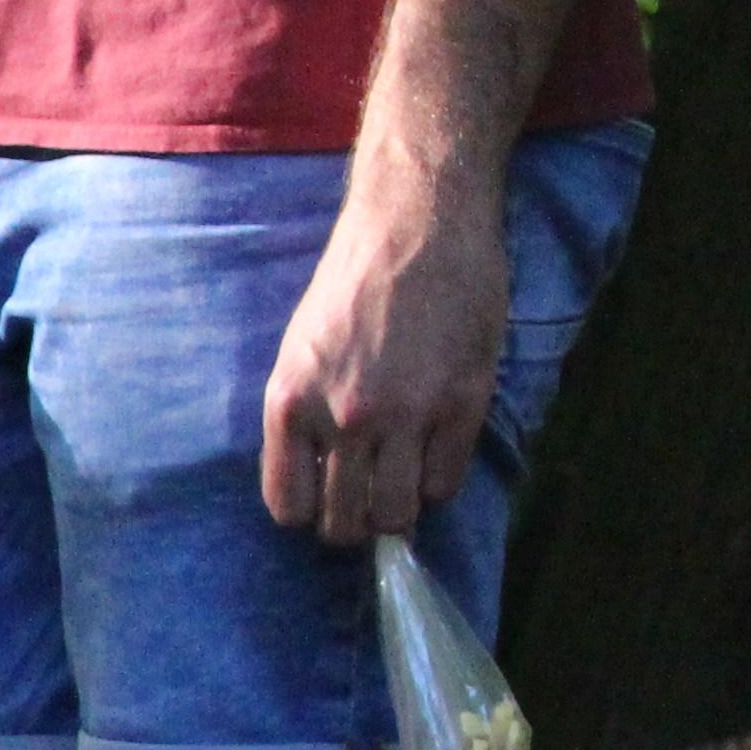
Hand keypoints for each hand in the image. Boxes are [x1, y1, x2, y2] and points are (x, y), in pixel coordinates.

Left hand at [261, 176, 512, 542]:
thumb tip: (317, 476)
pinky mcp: (462, 403)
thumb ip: (304, 414)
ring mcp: (406, 414)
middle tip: (369, 503)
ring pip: (396, 514)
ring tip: (402, 487)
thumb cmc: (354, 282)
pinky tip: (434, 460)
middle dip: (355, 524)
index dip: (309, 513)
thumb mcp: (301, 350)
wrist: (419, 225)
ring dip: (399, 512)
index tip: (325, 499)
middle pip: (345, 523)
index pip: (288, 507)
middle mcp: (344, 417)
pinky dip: (438, 484)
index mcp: (291, 403)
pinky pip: (446, 483)